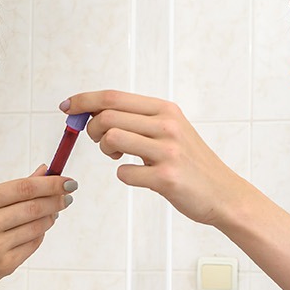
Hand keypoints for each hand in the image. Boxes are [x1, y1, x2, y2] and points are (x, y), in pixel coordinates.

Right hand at [0, 166, 73, 289]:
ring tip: (52, 211)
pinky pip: (33, 244)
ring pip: (38, 226)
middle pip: (35, 207)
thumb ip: (14, 188)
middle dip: (57, 199)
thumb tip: (44, 171)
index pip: (25, 188)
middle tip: (68, 195)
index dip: (51, 184)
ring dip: (51, 217)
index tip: (68, 182)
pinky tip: (37, 229)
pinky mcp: (5, 264)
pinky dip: (40, 234)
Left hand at [61, 91, 246, 226]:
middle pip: (107, 116)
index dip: (84, 100)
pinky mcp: (166, 178)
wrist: (223, 193)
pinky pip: (124, 173)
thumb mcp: (170, 131)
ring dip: (105, 150)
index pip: (113, 96)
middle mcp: (167, 125)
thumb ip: (138, 120)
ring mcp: (168, 151)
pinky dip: (124, 175)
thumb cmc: (190, 163)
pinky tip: (139, 177)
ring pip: (111, 138)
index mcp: (165, 110)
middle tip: (100, 143)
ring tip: (117, 156)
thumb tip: (94, 113)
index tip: (67, 107)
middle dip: (92, 130)